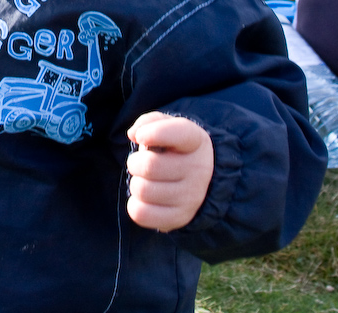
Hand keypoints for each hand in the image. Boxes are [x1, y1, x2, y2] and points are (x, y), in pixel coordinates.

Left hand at [126, 111, 213, 231]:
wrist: (203, 180)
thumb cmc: (176, 149)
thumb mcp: (168, 126)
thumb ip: (149, 121)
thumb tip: (134, 134)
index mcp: (195, 140)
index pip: (178, 133)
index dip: (153, 133)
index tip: (141, 137)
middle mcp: (198, 169)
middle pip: (149, 166)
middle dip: (134, 162)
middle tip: (139, 163)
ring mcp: (191, 197)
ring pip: (142, 190)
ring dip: (135, 183)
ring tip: (144, 180)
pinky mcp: (180, 218)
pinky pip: (141, 214)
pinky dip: (135, 205)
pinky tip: (144, 198)